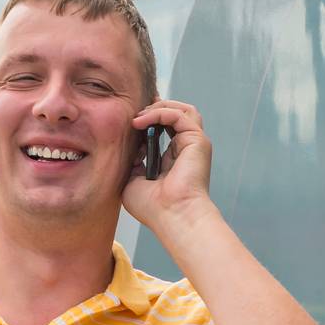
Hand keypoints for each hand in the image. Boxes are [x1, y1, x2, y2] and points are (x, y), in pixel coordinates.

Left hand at [120, 98, 214, 232]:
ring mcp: (193, 144)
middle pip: (175, 114)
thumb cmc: (153, 208)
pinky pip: (179, 115)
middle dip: (154, 109)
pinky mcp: (197, 141)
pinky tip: (141, 121)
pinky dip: (159, 113)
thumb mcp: (132, 181)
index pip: (164, 128)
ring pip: (182, 110)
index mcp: (172, 159)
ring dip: (158, 108)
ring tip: (139, 116)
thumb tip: (130, 147)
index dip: (146, 120)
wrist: (171, 216)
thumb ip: (132, 162)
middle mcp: (185, 149)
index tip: (127, 123)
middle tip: (133, 115)